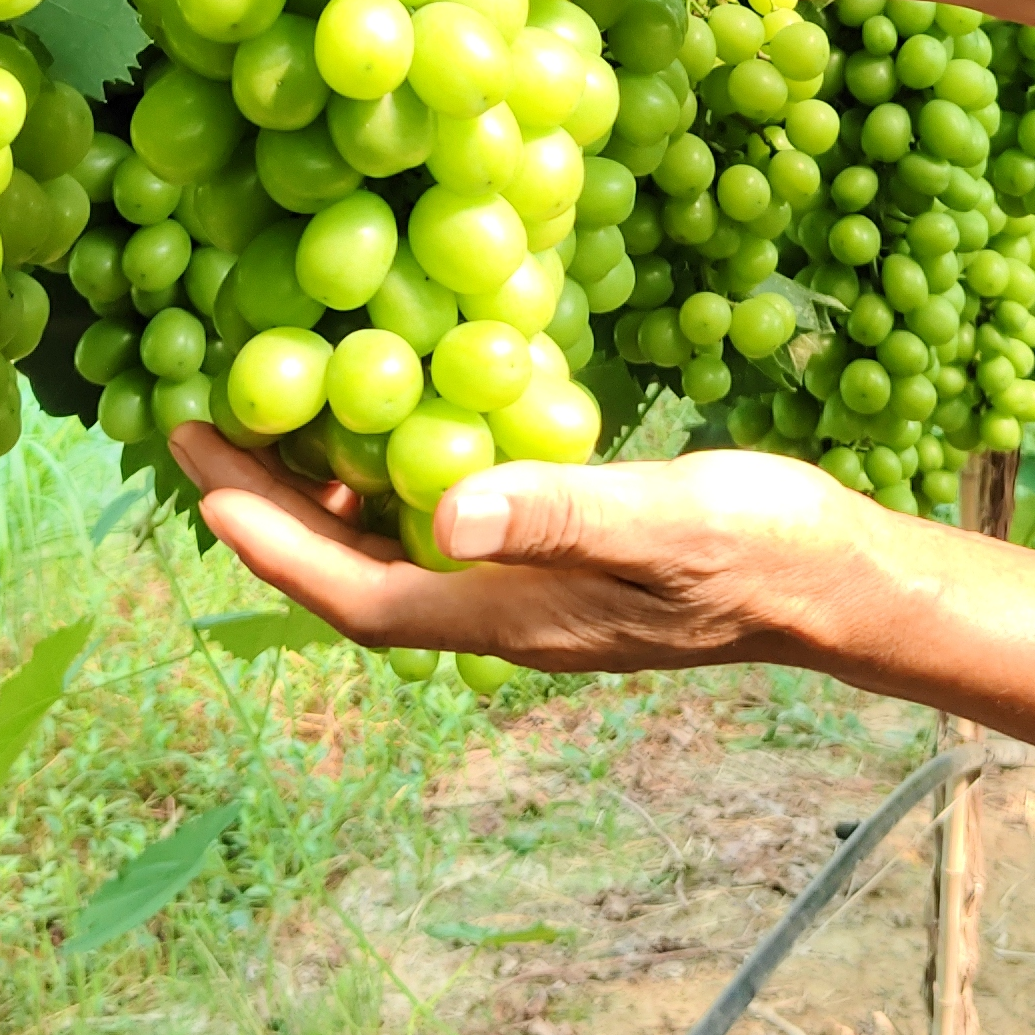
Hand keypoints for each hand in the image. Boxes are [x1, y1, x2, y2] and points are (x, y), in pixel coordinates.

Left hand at [170, 424, 883, 672]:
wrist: (838, 582)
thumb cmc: (757, 552)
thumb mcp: (656, 516)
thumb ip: (554, 513)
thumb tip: (444, 515)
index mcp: (504, 616)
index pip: (351, 591)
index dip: (269, 539)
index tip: (198, 473)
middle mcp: (498, 617)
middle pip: (352, 573)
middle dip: (270, 509)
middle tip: (197, 427)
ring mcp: (528, 595)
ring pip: (393, 552)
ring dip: (324, 496)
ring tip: (270, 418)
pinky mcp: (558, 564)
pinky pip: (442, 528)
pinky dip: (396, 480)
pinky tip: (396, 423)